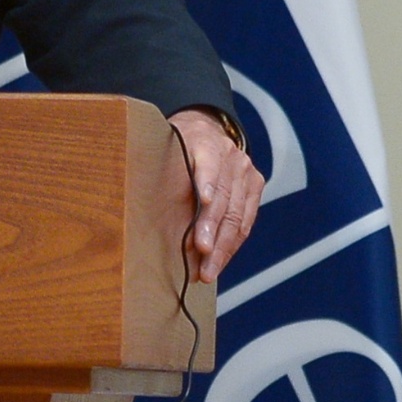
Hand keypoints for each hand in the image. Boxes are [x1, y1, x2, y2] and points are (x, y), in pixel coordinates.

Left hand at [169, 106, 264, 284]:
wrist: (205, 130)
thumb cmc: (178, 148)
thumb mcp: (165, 153)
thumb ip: (164, 180)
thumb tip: (146, 219)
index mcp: (204, 142)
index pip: (208, 163)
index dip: (206, 182)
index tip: (203, 200)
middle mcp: (230, 155)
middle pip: (224, 197)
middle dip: (212, 229)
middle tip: (201, 255)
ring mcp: (245, 170)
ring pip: (237, 214)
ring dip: (223, 247)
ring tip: (208, 271)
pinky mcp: (255, 184)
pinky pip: (246, 220)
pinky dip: (232, 244)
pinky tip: (220, 261)